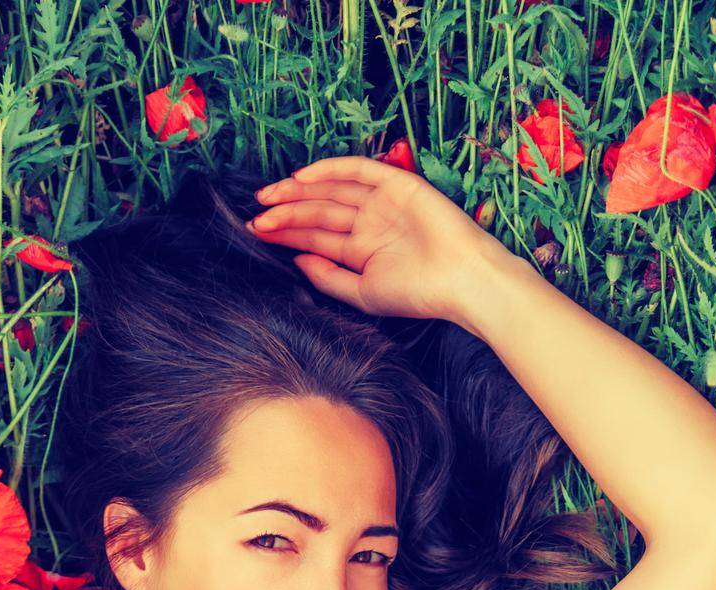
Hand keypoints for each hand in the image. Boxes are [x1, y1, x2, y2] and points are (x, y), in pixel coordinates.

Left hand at [244, 153, 505, 327]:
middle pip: (318, 212)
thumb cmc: (417, 293)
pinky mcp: (396, 183)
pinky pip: (357, 170)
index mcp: (360, 251)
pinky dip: (330, 169)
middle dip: (287, 212)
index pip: (315, 237)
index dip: (286, 233)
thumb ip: (328, 277)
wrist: (459, 278)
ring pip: (331, 192)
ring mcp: (381, 202)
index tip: (257, 232)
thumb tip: (296, 260)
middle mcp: (368, 223)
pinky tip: (301, 177)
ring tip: (269, 197)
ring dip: (300, 192)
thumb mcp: (362, 293)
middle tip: (256, 214)